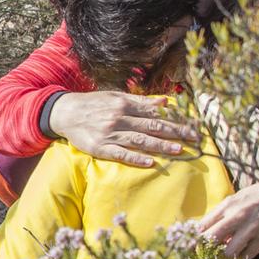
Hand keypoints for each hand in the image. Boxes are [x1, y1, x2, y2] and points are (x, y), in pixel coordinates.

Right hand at [47, 91, 197, 167]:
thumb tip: (166, 102)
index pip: (155, 114)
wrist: (64, 113)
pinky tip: (150, 162)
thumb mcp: (115, 96)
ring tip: (178, 150)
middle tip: (194, 139)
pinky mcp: (100, 147)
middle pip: (152, 126)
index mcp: (124, 104)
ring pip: (139, 140)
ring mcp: (109, 134)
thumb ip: (140, 101)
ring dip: (160, 145)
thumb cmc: (92, 104)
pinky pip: (120, 154)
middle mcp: (119, 118)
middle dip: (175, 133)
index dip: (175, 120)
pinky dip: (135, 158)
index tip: (192, 127)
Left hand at [196, 183, 258, 258]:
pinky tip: (243, 250)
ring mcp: (251, 229)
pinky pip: (248, 255)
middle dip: (205, 247)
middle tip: (204, 251)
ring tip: (228, 248)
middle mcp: (237, 217)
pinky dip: (243, 256)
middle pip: (212, 239)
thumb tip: (205, 227)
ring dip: (226, 252)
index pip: (203, 225)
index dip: (193, 237)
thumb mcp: (236, 197)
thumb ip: (221, 212)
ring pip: (229, 251)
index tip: (188, 244)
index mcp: (228, 206)